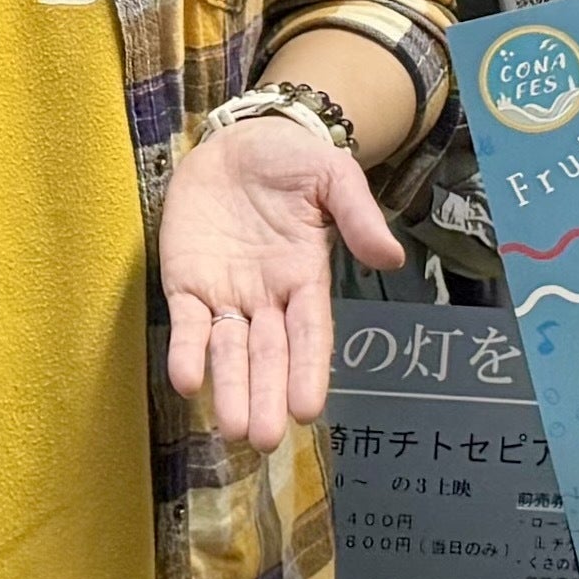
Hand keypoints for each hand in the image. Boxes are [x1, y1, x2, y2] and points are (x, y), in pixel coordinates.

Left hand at [161, 114, 401, 445]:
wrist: (240, 139)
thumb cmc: (293, 162)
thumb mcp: (335, 178)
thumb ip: (358, 217)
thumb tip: (392, 258)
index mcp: (306, 279)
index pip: (310, 334)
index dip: (308, 372)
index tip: (308, 410)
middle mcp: (267, 299)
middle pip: (268, 356)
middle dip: (266, 396)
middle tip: (264, 439)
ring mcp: (225, 294)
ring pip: (228, 352)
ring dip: (229, 389)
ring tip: (232, 429)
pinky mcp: (186, 283)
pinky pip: (187, 325)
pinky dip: (186, 354)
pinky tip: (187, 382)